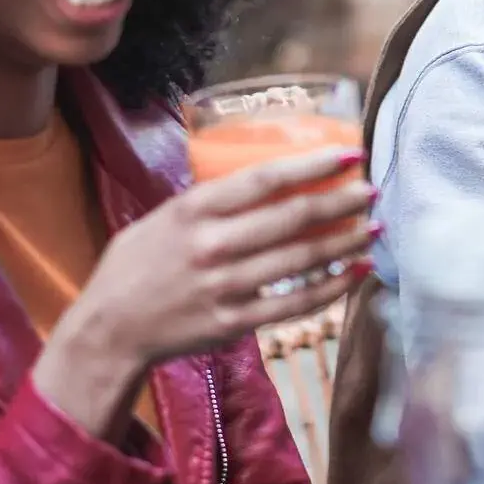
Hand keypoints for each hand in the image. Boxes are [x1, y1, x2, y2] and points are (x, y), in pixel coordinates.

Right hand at [35, 147, 373, 436]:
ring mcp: (226, 286)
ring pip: (302, 259)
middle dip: (341, 201)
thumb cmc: (136, 265)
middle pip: (293, 217)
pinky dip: (333, 287)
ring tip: (373, 228)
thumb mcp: (164, 216)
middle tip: (371, 191)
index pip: (265, 178)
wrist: (110, 329)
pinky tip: (356, 272)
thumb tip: (267, 178)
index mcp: (194, 210)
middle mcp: (213, 245)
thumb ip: (211, 200)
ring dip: (345, 241)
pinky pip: (296, 303)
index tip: (349, 154)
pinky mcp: (236, 322)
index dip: (313, 164)